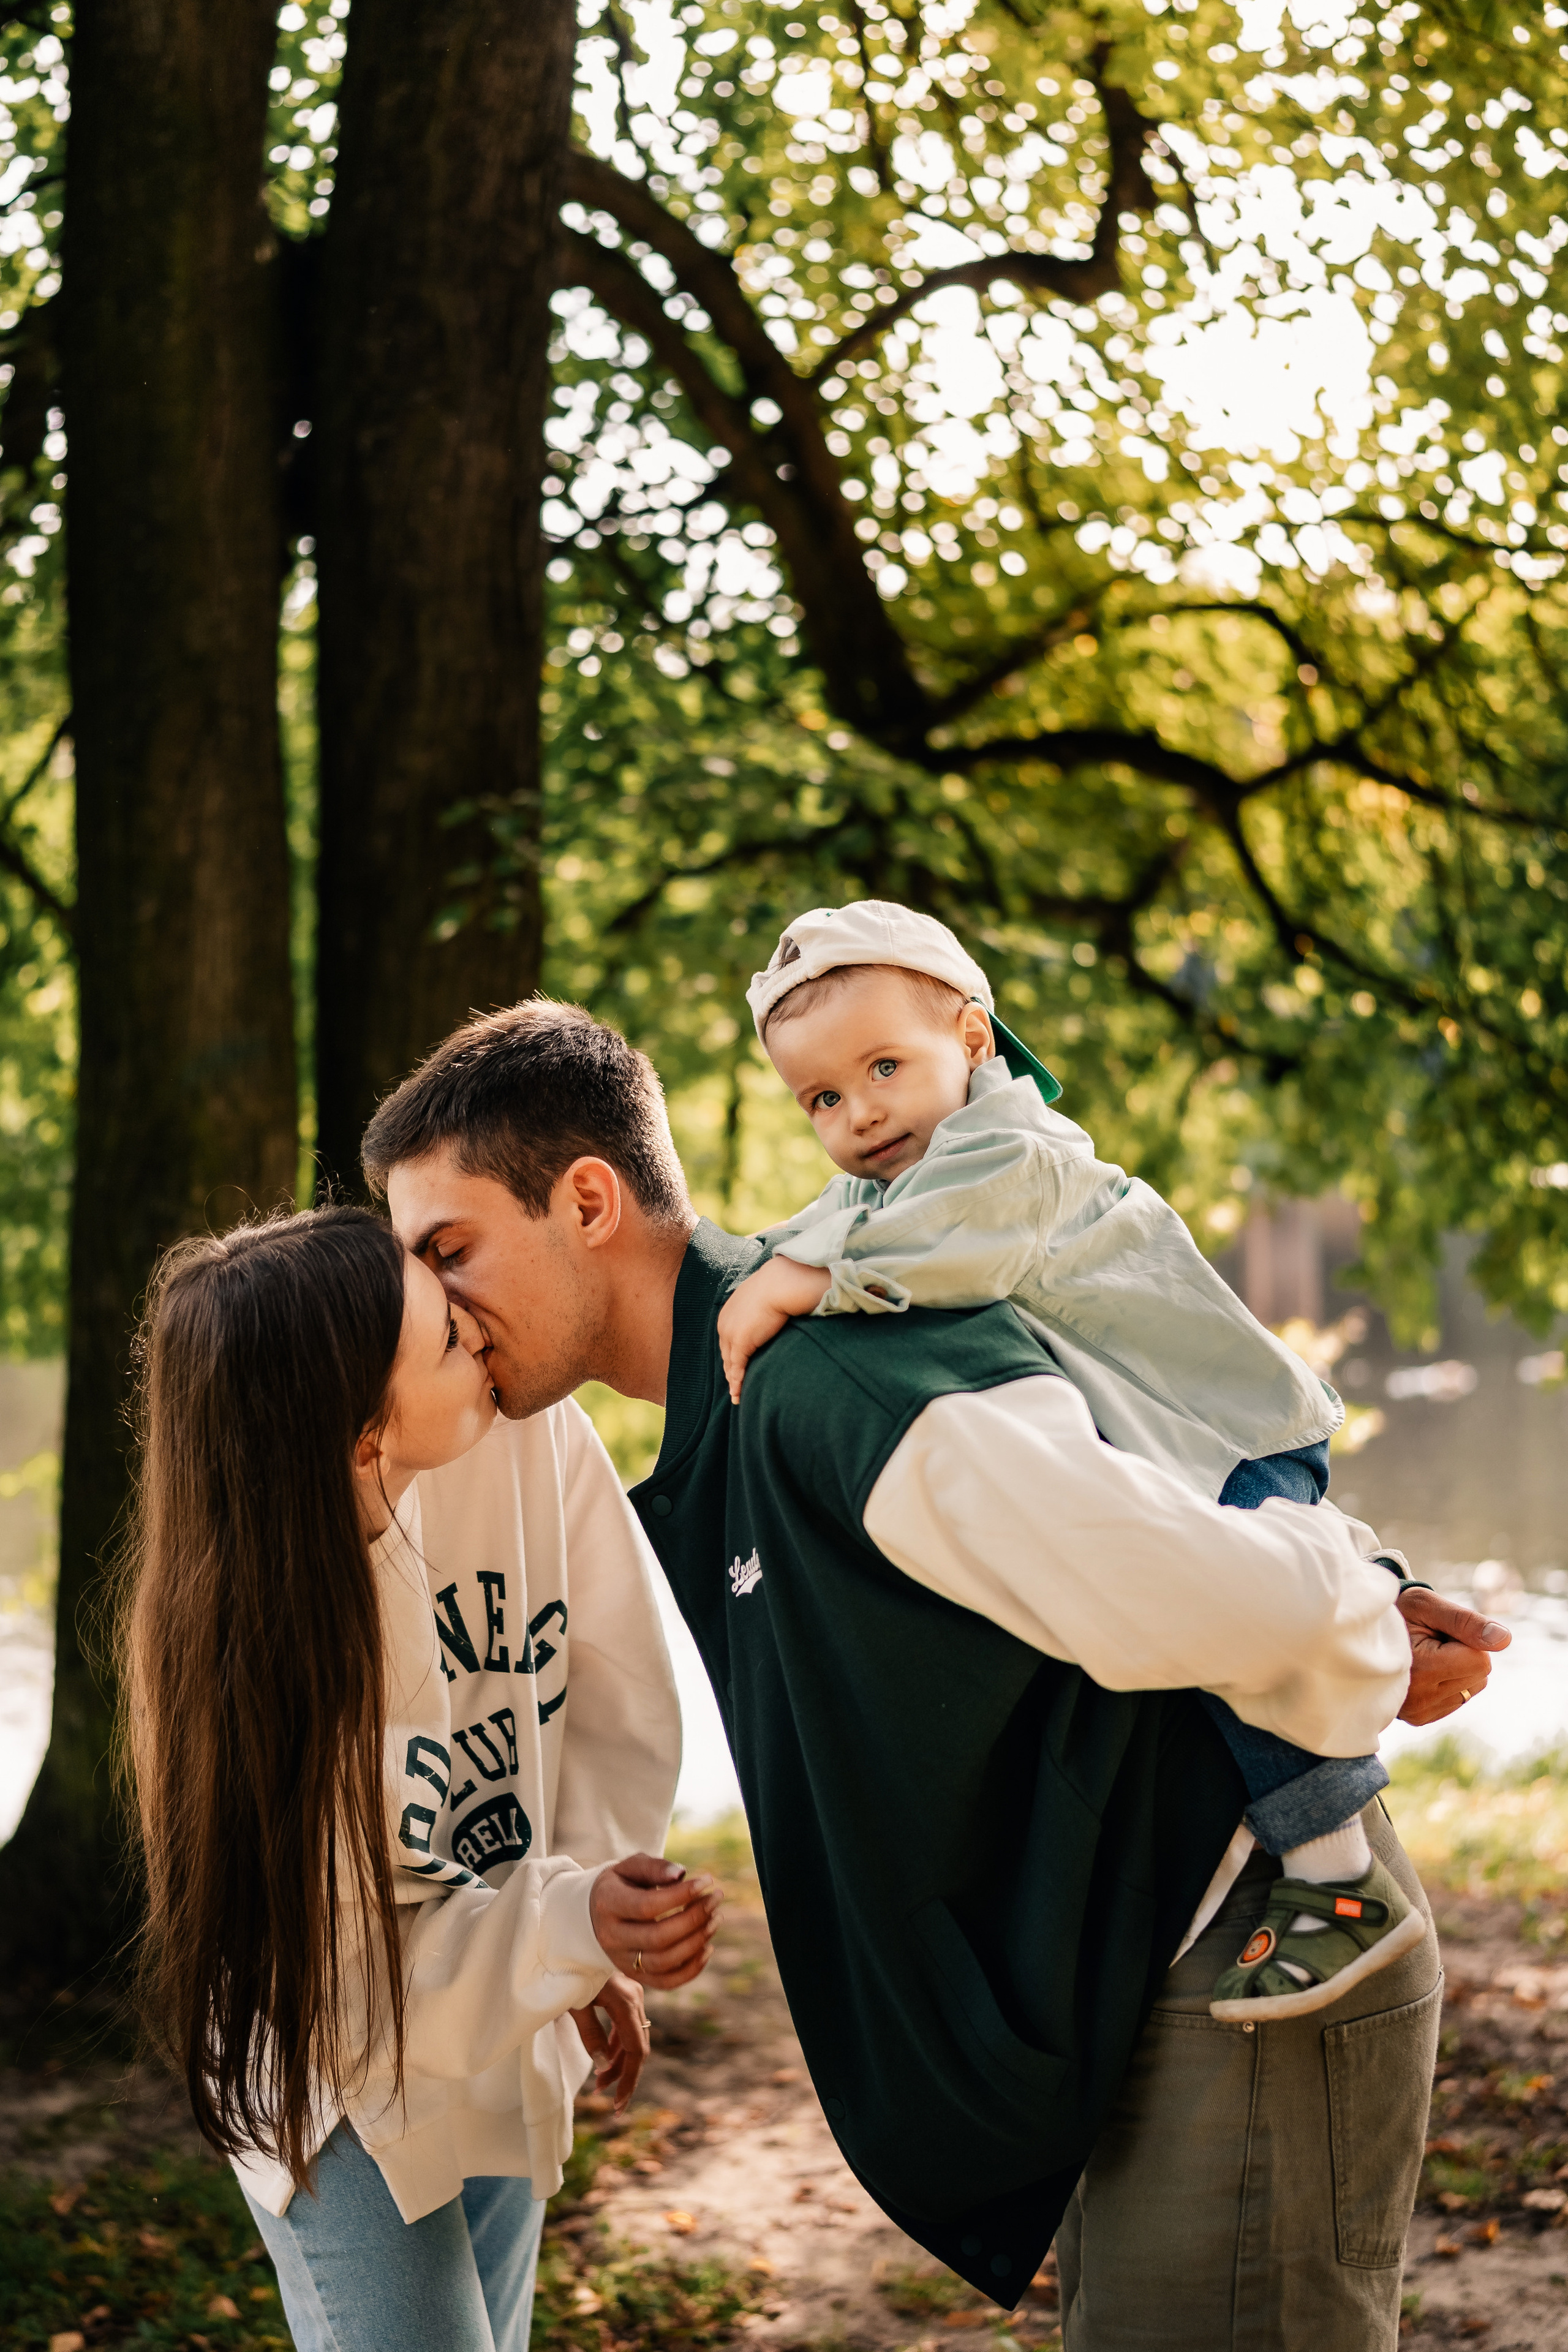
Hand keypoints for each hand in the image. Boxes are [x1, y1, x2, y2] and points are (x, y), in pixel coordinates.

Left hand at [569, 1973, 649, 2111]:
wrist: (569, 1937)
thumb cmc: (568, 1968)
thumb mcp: (575, 2004)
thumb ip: (590, 2035)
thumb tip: (601, 2067)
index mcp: (626, 2002)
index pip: (636, 2052)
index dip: (629, 2081)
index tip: (618, 2106)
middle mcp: (635, 1998)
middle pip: (637, 2047)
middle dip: (623, 2076)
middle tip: (607, 2100)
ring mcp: (633, 1994)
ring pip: (633, 2037)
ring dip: (618, 2062)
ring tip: (599, 2083)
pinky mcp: (626, 1992)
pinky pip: (627, 2026)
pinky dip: (618, 2046)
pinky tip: (605, 2058)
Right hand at [589, 1852, 721, 1989]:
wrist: (593, 1913)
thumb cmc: (620, 1884)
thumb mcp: (631, 1867)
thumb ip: (655, 1867)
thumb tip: (681, 1875)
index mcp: (608, 1904)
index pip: (647, 1906)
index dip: (681, 1895)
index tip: (708, 1881)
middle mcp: (612, 1937)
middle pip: (658, 1937)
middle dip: (694, 1919)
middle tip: (716, 1899)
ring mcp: (622, 1960)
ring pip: (664, 1962)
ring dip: (697, 1942)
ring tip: (716, 1919)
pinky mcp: (635, 1975)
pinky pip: (666, 1981)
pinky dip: (692, 1969)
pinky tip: (708, 1947)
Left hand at [717, 1259, 830, 1403]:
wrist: (780, 1283)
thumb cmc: (777, 1286)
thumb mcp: (762, 1296)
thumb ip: (760, 1307)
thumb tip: (771, 1312)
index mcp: (728, 1312)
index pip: (727, 1340)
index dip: (731, 1355)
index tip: (735, 1367)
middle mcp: (725, 1324)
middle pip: (726, 1354)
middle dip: (730, 1370)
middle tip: (734, 1386)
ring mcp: (731, 1334)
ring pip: (730, 1363)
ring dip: (733, 1381)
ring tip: (736, 1395)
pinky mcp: (741, 1342)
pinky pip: (738, 1367)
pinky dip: (737, 1382)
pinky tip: (738, 1393)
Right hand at [1397, 1587, 1510, 1724]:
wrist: (1366, 1634)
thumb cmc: (1400, 1612)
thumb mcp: (1428, 1605)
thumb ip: (1466, 1621)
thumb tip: (1505, 1640)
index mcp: (1419, 1670)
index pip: (1480, 1661)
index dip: (1465, 1638)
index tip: (1435, 1631)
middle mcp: (1418, 1699)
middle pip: (1480, 1674)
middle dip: (1464, 1652)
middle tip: (1429, 1642)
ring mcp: (1419, 1712)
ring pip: (1474, 1686)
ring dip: (1458, 1666)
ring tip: (1426, 1654)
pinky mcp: (1421, 1718)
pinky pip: (1460, 1697)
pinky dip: (1450, 1680)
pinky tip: (1425, 1669)